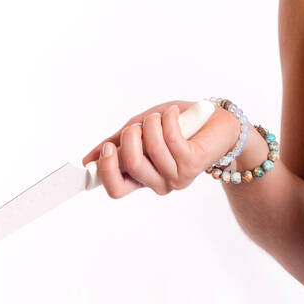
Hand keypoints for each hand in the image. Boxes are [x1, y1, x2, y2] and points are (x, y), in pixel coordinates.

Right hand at [81, 100, 239, 199]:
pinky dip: (168, 120)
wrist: (216, 122)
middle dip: (131, 137)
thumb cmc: (177, 125)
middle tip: (139, 125)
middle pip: (131, 165)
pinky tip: (175, 114)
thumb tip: (87, 160)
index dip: (105, 172)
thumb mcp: (140, 132)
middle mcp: (159, 183)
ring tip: (161, 117)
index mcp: (142, 178)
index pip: (116, 189)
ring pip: (151, 150)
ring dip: (152, 125)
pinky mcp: (193, 164)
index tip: (106, 149)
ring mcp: (177, 176)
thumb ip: (117, 144)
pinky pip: (170, 139)